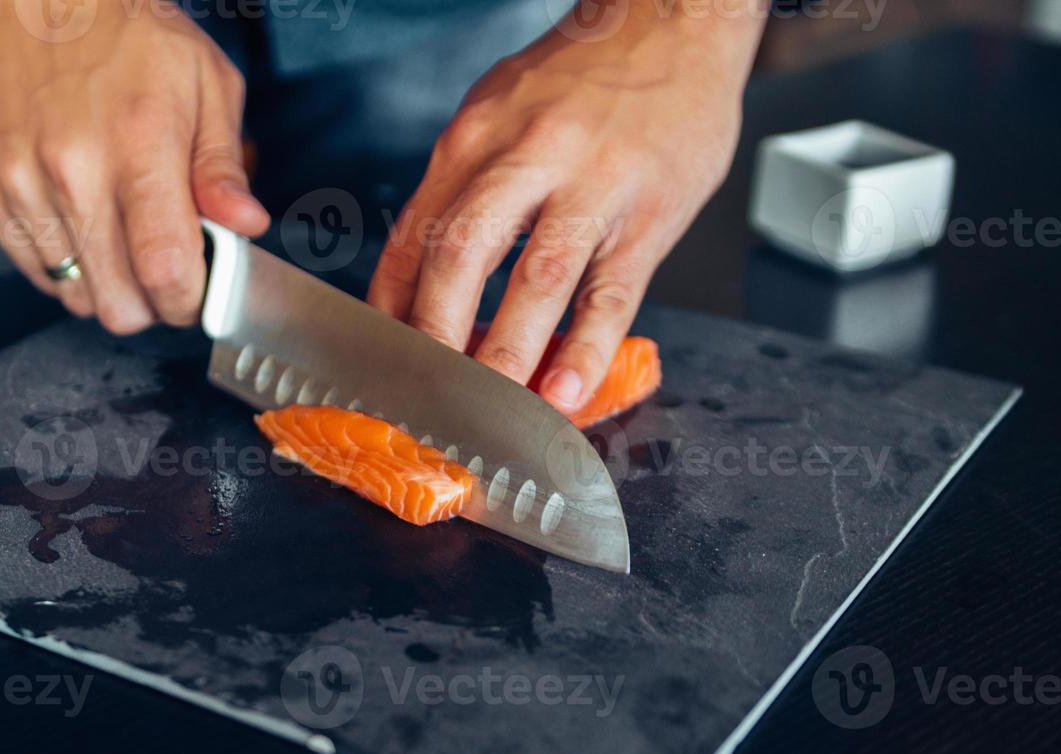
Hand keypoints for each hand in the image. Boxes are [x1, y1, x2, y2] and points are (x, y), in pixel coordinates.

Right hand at [0, 0, 268, 331]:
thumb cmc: (124, 32)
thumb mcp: (205, 82)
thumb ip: (223, 166)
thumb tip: (246, 226)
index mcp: (139, 146)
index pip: (165, 272)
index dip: (189, 301)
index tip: (197, 290)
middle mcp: (73, 171)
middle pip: (118, 304)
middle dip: (151, 303)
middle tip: (163, 267)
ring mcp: (22, 185)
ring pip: (75, 296)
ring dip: (106, 283)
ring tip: (119, 232)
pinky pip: (34, 271)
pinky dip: (66, 264)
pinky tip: (83, 222)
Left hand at [368, 5, 764, 413]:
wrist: (677, 24)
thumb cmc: (580, 82)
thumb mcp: (496, 113)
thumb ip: (456, 191)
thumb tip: (413, 283)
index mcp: (474, 139)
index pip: (415, 235)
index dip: (391, 309)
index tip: (384, 362)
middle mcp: (526, 158)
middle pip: (462, 255)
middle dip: (435, 336)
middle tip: (423, 394)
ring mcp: (592, 187)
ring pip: (538, 279)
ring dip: (507, 353)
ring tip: (488, 409)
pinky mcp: (649, 217)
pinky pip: (612, 295)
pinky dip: (585, 351)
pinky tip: (564, 392)